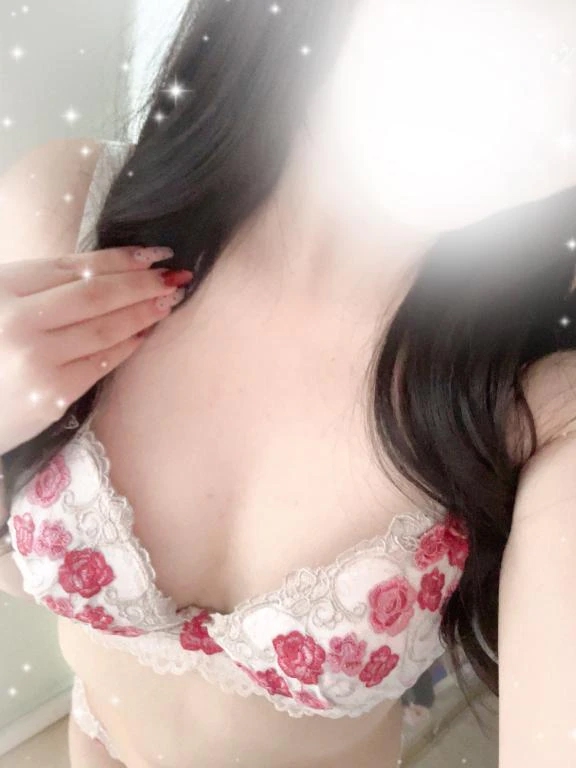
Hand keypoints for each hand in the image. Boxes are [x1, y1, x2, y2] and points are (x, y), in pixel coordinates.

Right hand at [0, 246, 191, 455]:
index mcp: (2, 286)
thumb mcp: (0, 302)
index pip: (74, 266)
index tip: (154, 253)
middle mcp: (17, 319)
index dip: (120, 258)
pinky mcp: (51, 393)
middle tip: (176, 275)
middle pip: (96, 293)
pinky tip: (146, 332)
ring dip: (144, 311)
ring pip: (105, 327)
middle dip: (142, 282)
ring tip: (169, 300)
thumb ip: (39, 287)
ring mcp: (35, 358)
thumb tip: (109, 270)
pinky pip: (102, 361)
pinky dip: (129, 343)